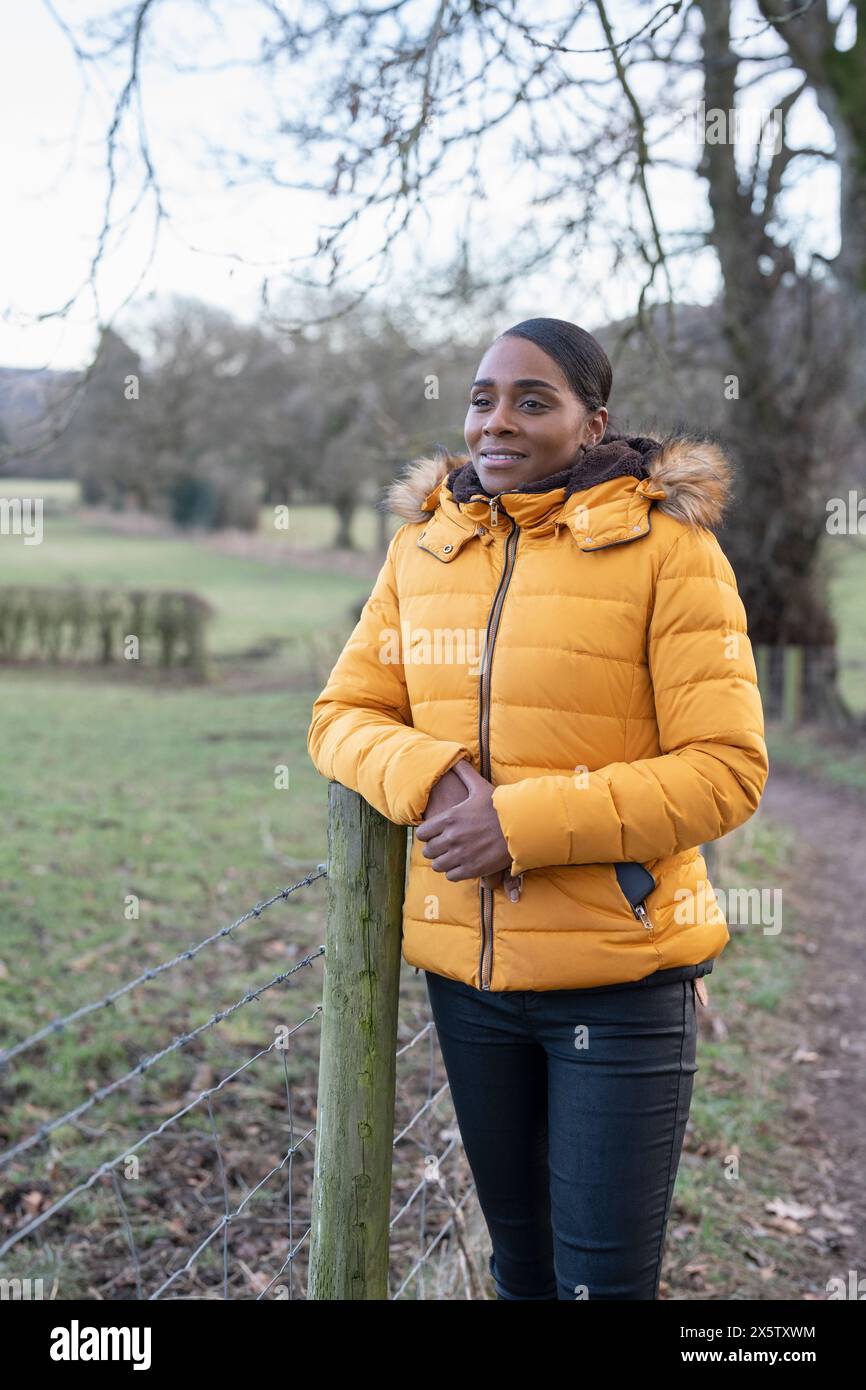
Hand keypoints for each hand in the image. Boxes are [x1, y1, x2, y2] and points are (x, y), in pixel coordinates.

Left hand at [416, 760, 515, 882]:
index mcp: (449, 818)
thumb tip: (457, 758)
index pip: (422, 833)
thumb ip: (464, 773)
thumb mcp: (479, 786)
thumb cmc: (500, 806)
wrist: (521, 825)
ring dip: (443, 861)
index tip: (434, 834)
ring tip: (450, 857)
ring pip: (438, 865)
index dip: (427, 834)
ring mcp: (461, 855)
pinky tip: (461, 865)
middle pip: (428, 851)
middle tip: (442, 847)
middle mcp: (451, 838)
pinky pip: (452, 875)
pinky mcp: (472, 869)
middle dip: (434, 849)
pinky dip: (454, 872)